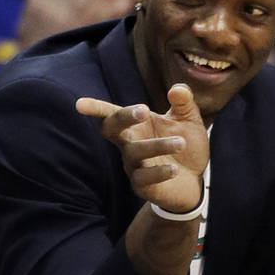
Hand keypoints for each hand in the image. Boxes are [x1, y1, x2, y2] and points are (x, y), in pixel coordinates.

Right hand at [76, 83, 207, 212]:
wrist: (195, 180)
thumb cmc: (186, 146)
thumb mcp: (188, 120)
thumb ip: (183, 102)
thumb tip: (177, 88)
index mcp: (136, 126)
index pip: (112, 115)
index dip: (95, 108)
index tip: (80, 104)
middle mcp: (129, 145)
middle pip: (113, 129)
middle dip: (124, 117)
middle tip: (144, 110)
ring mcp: (133, 166)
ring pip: (134, 152)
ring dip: (157, 146)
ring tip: (180, 142)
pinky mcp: (143, 187)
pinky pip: (144, 178)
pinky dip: (159, 172)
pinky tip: (174, 169)